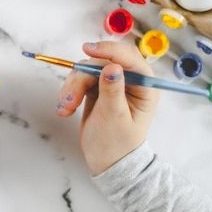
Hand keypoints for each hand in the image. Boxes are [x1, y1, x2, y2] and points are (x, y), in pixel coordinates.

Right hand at [56, 41, 159, 175]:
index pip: (130, 59)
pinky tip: (66, 108)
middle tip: (70, 99)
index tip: (88, 49)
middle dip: (82, 77)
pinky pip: (79, 79)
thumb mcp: (115, 118)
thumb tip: (112, 67)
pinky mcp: (96, 87)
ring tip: (66, 109)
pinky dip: (69, 92)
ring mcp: (112, 83)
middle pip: (102, 62)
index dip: (110, 51)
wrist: (106, 162)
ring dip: (72, 87)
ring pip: (87, 70)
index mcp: (145, 87)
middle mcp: (130, 81)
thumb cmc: (116, 144)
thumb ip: (113, 91)